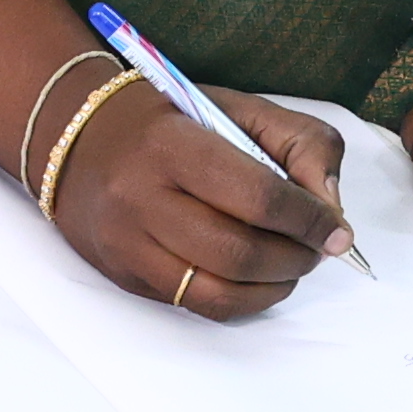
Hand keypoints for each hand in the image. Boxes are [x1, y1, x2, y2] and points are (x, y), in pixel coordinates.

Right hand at [43, 79, 351, 320]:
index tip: (337, 228)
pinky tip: (255, 279)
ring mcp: (126, 243)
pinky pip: (194, 305)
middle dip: (296, 258)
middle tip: (317, 249)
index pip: (258, 196)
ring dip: (273, 287)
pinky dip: (240, 299)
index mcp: (171, 144)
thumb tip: (330, 207)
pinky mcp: (123, 275)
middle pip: (239, 253)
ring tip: (290, 266)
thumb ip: (300, 143)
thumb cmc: (168, 119)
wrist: (76, 134)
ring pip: (218, 293)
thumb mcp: (238, 107)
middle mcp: (140, 197)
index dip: (310, 220)